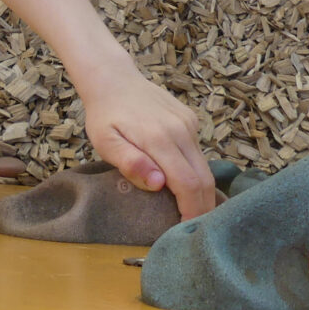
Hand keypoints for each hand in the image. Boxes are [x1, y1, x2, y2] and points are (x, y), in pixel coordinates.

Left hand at [78, 66, 217, 219]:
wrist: (113, 79)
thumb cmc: (105, 116)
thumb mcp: (105, 142)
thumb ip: (130, 163)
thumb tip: (158, 183)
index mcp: (159, 139)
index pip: (187, 184)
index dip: (191, 211)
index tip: (186, 230)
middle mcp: (180, 130)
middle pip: (203, 178)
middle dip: (202, 207)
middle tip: (193, 228)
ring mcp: (188, 123)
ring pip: (204, 166)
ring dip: (200, 191)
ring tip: (190, 211)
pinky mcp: (190, 119)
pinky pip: (198, 152)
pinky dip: (195, 171)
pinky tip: (183, 182)